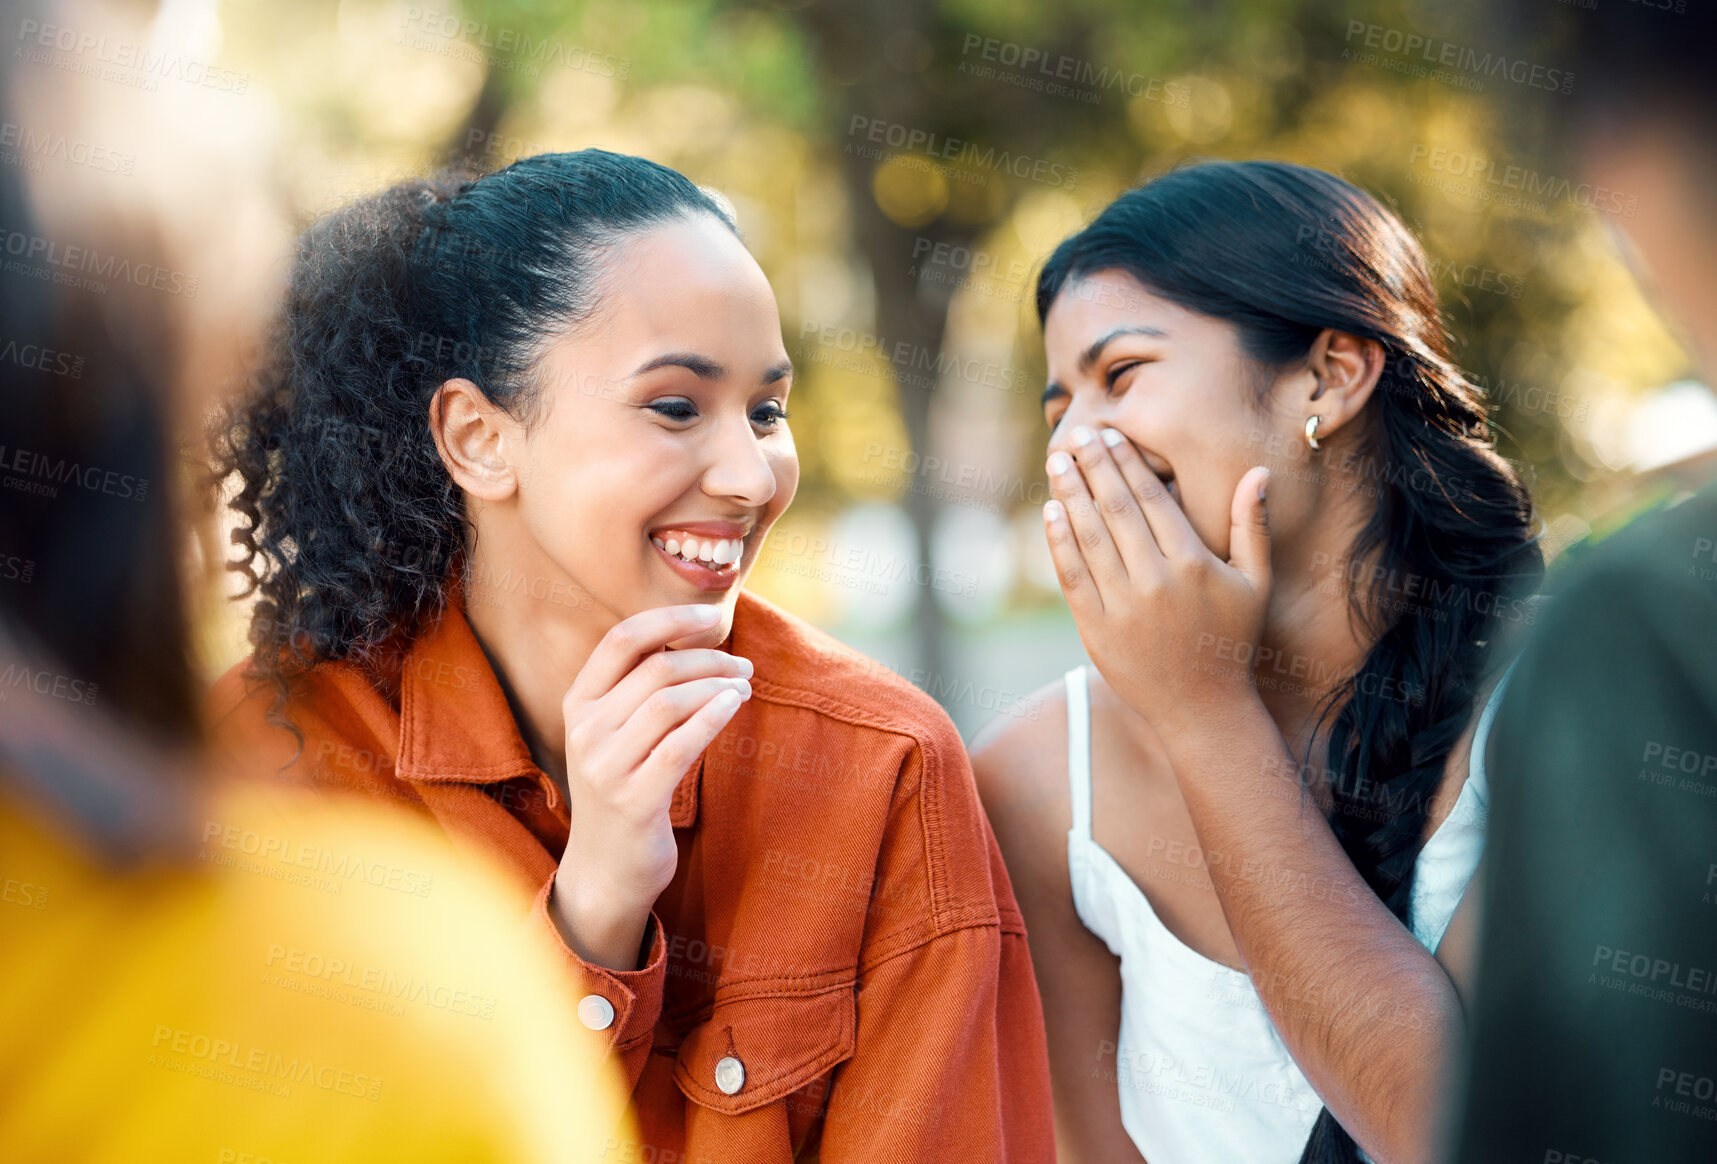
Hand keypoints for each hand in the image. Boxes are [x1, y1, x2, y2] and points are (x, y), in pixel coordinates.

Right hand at [550, 603, 751, 969]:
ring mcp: (605, 767)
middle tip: (743, 665)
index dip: (670, 618)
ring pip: (668, 702)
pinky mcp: (633, 800)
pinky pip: (679, 745)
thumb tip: (698, 641)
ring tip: (744, 686)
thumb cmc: (625, 790)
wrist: (606, 870)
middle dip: (708, 658)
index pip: (621, 639)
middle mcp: (585, 730)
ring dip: (716, 686)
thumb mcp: (617, 735)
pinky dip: (712, 717)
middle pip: (655, 669)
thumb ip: (639, 691)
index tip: (713, 616)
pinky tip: (735, 705)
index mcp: (578, 703)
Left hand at [1043, 425, 1271, 738]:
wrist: (1201, 709)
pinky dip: (1058, 541)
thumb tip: (1260, 473)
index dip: (1127, 464)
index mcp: (1193, 563)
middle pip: (1116, 509)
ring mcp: (1122, 606)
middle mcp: (1155, 581)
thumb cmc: (1230, 640)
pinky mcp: (1095, 629)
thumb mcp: (1255, 583)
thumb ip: (1253, 526)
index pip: (1152, 499)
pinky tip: (1051, 511)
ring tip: (1057, 461)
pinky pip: (1071, 575)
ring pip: (1089, 536)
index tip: (1111, 435)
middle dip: (1094, 467)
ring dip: (1069, 494)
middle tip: (1077, 435)